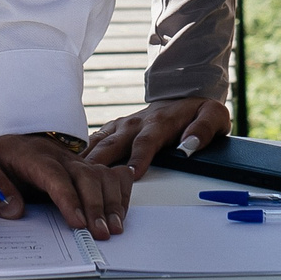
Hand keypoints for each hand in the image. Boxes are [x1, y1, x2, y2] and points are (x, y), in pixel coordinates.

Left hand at [0, 134, 133, 239]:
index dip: (68, 199)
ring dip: (111, 202)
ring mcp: (76, 161)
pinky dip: (121, 192)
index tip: (78, 223)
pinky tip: (119, 213)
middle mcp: (60, 157)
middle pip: (85, 176)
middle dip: (96, 206)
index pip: (55, 176)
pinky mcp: (87, 167)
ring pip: (102, 175)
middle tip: (100, 234)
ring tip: (113, 229)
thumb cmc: (1, 160)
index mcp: (33, 156)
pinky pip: (112, 174)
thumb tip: (14, 210)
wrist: (12, 144)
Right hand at [83, 96, 230, 179]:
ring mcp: (121, 126)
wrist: (183, 94)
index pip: (146, 143)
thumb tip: (189, 146)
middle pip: (113, 145)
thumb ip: (204, 129)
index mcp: (158, 123)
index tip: (131, 175)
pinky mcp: (113, 129)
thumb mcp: (214, 115)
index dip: (138, 158)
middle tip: (87, 185)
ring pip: (98, 144)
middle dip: (100, 165)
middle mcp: (134, 124)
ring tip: (69, 180)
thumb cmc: (197, 111)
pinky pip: (93, 142)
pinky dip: (79, 155)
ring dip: (84, 162)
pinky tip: (66, 170)